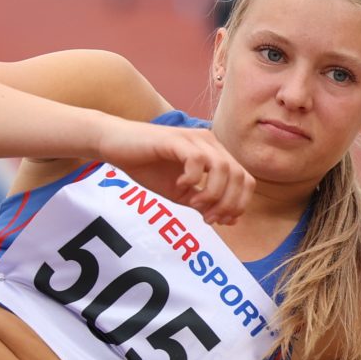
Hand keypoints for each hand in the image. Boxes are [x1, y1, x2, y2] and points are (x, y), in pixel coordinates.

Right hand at [94, 116, 253, 224]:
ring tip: (194, 204)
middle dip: (228, 203)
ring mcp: (194, 139)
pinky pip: (198, 160)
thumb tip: (229, 218)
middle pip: (239, 175)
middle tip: (208, 218)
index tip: (220, 221)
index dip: (238, 203)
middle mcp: (210, 143)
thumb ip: (203, 202)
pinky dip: (192, 178)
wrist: (116, 146)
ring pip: (223, 168)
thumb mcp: (179, 192)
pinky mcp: (177, 139)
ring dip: (212, 194)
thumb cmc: (147, 166)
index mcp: (214, 154)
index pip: (244, 179)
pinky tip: (179, 185)